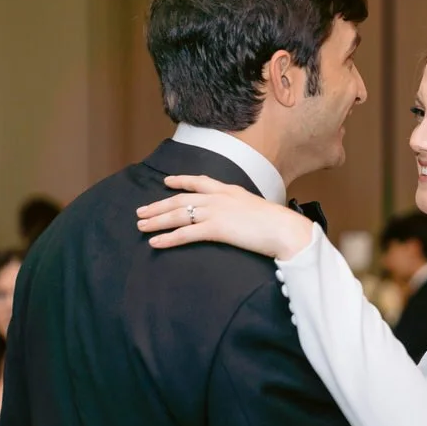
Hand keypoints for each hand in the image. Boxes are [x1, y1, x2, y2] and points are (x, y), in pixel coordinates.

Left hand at [135, 175, 313, 259]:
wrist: (285, 229)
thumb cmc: (279, 224)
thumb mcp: (259, 210)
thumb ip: (245, 211)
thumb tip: (242, 219)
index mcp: (230, 191)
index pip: (200, 182)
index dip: (181, 181)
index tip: (166, 182)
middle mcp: (219, 197)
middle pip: (181, 199)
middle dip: (158, 205)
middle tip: (141, 211)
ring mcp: (216, 212)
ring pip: (178, 214)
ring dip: (157, 221)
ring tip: (141, 227)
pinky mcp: (215, 228)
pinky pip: (185, 233)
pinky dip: (168, 239)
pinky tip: (155, 243)